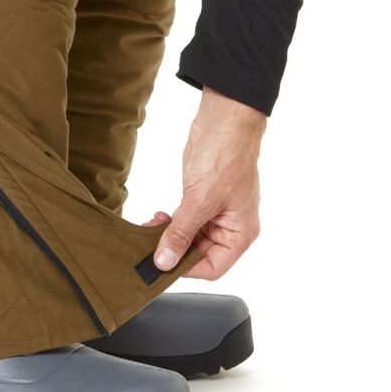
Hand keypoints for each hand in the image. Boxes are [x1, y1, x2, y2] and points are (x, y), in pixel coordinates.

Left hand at [148, 87, 266, 279]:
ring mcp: (214, 212)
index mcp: (240, 233)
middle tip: (150, 247)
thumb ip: (181, 233)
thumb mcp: (200, 201)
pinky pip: (183, 221)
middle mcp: (229, 227)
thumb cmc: (226, 157)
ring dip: (168, 236)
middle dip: (174, 250)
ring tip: (150, 228)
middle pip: (199, 254)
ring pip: (188, 238)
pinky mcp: (200, 199)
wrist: (222, 122)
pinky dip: (169, 223)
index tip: (163, 265)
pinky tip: (157, 219)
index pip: (213, 267)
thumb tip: (164, 261)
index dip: (188, 269)